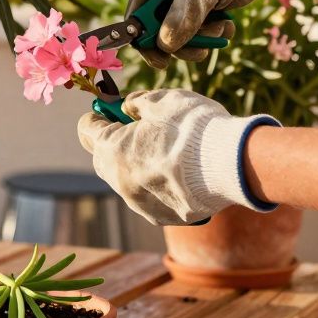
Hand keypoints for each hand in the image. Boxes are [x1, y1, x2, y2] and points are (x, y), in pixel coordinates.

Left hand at [77, 89, 279, 225]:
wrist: (230, 164)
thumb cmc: (192, 127)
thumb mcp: (161, 101)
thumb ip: (137, 103)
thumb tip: (129, 108)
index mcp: (111, 149)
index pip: (87, 129)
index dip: (99, 116)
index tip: (111, 109)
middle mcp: (119, 181)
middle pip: (104, 158)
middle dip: (114, 142)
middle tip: (139, 128)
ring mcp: (139, 203)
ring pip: (127, 180)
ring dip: (137, 165)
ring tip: (166, 151)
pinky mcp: (162, 216)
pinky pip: (150, 197)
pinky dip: (158, 184)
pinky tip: (179, 173)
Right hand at [129, 0, 309, 67]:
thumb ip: (181, 16)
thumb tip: (165, 45)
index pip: (137, 11)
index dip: (142, 38)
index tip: (159, 60)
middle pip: (158, 27)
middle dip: (179, 42)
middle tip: (198, 53)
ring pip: (180, 32)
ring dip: (201, 39)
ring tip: (220, 31)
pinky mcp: (203, 4)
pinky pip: (199, 29)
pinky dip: (213, 34)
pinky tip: (227, 26)